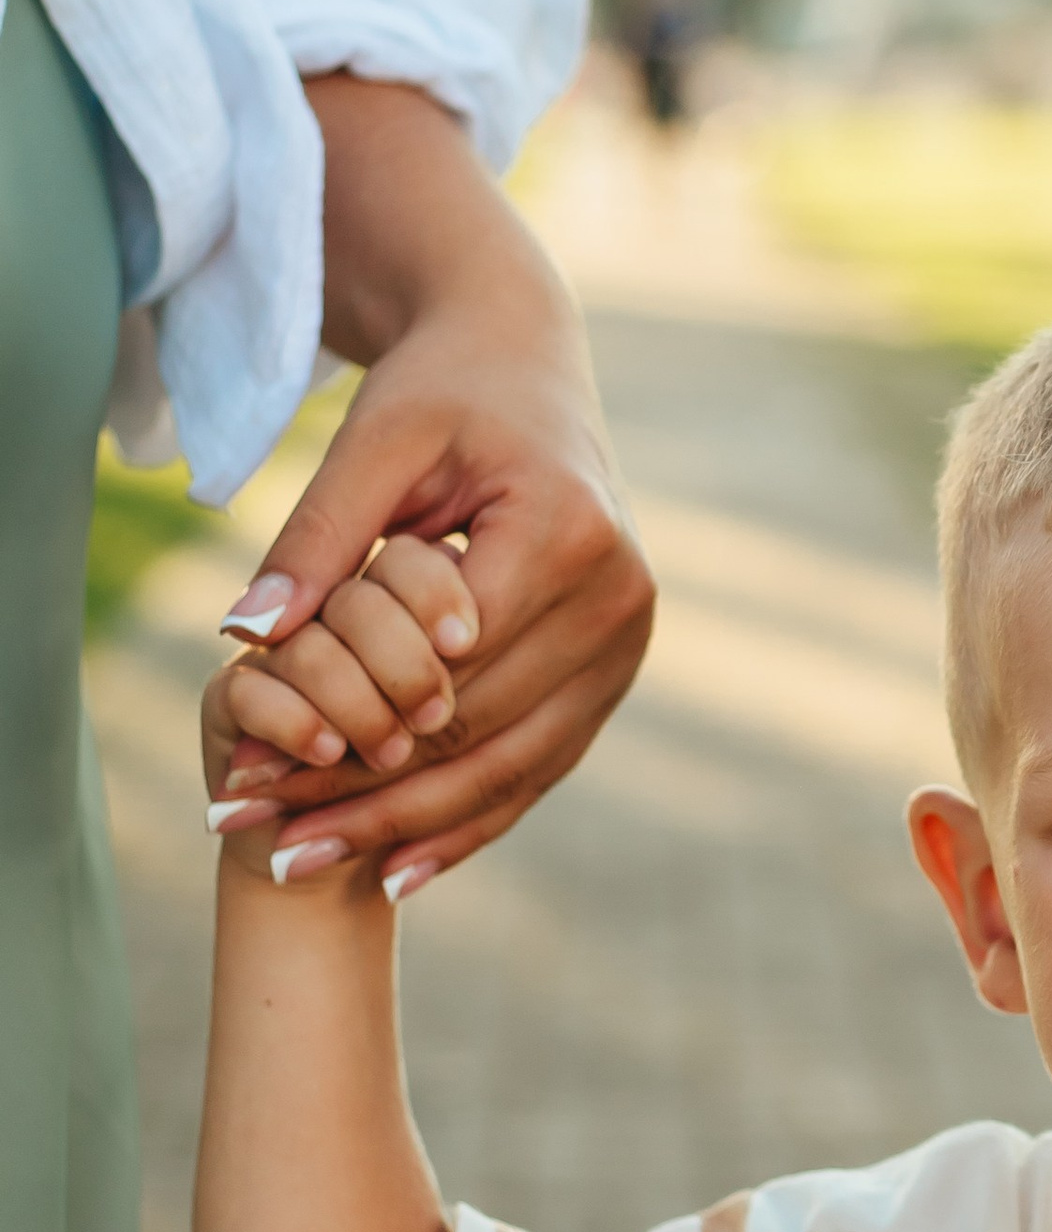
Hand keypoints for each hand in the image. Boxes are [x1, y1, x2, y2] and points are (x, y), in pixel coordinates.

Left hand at [210, 78, 653, 892]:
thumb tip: (243, 636)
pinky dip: (467, 820)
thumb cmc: (442, 390)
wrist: (525, 361)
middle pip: (472, 732)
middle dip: (355, 793)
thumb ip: (315, 541)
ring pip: (507, 768)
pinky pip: (539, 764)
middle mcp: (618, 598)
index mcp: (567, 534)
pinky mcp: (617, 666)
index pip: (442, 670)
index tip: (245, 774)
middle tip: (248, 836)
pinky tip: (394, 870)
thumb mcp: (372, 444)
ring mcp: (628, 640)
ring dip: (401, 826)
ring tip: (298, 864)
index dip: (340, 734)